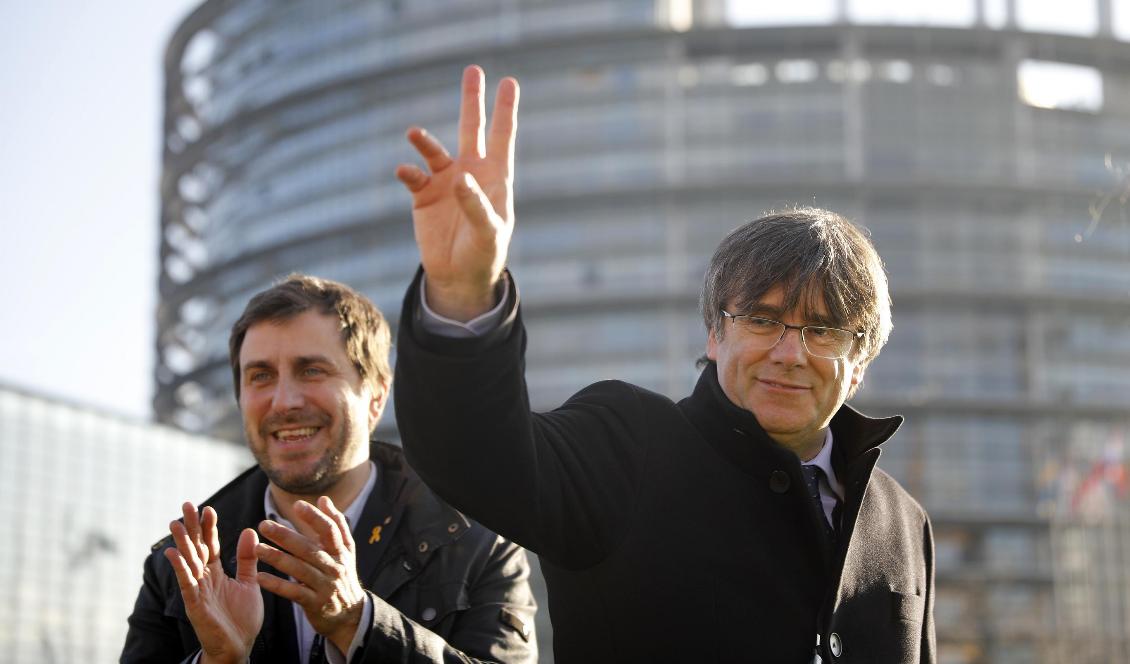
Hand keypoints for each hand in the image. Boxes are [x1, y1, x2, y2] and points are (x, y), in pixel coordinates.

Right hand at [165, 502, 262, 663]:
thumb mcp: (249, 582)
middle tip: (186, 505)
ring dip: (181, 543)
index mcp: (216, 573)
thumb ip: (247, 559)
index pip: (211, 545)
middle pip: (196, 548)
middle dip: (191, 528)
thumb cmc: (242, 618)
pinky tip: (173, 553)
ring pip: (188, 562)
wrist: (239, 648)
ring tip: (175, 523)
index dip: (208, 527)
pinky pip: (186, 583)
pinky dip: (180, 568)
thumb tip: (249, 530)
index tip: (207, 508)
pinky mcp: (195, 604)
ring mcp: (198, 591)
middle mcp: (204, 579)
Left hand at [255, 497, 365, 654]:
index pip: (330, 530)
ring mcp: (325, 586)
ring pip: (299, 569)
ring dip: (277, 558)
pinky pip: (293, 592)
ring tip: (257, 549)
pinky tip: (260, 577)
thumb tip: (324, 499)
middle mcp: (334, 567)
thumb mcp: (345, 551)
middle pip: (309, 549)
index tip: (297, 505)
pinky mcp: (315, 603)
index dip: (315, 517)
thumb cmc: (342, 576)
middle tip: (264, 525)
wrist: (351, 615)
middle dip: (286, 536)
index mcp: (341, 551)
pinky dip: (276, 585)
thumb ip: (336, 524)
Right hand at [396, 64, 519, 320]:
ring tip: (414, 133)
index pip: (502, 137)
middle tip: (474, 70)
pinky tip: (404, 171)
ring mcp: (445, 182)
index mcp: (494, 178)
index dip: (505, 111)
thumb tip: (461, 179)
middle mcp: (470, 172)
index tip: (509, 82)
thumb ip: (476, 205)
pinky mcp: (423, 196)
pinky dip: (408, 172)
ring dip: (424, 140)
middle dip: (473, 101)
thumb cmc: (483, 254)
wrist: (458, 276)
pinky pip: (413, 176)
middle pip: (472, 129)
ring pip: (435, 150)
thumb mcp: (487, 232)